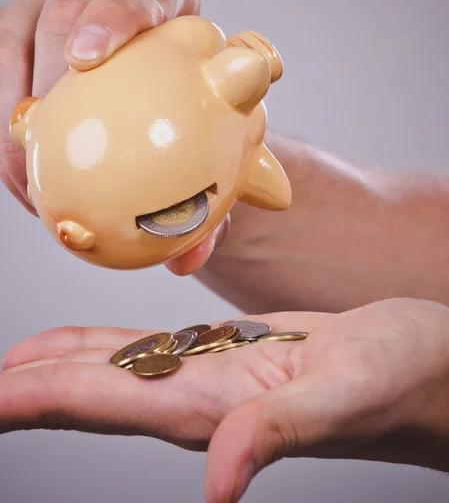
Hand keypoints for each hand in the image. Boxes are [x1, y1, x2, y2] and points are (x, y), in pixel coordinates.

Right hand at [0, 0, 200, 211]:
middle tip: (49, 142)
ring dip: (15, 108)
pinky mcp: (19, 21)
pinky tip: (20, 172)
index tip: (89, 59)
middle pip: (68, 6)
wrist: (157, 80)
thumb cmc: (189, 100)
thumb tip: (187, 259)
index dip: (117, 12)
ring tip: (32, 181)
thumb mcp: (210, 132)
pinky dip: (3, 120)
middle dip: (52, 75)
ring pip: (17, 34)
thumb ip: (210, 192)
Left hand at [2, 298, 448, 501]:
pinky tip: (93, 347)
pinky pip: (159, 350)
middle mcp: (206, 398)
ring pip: (121, 372)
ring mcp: (219, 378)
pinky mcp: (237, 356)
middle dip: (30, 391)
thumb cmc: (403, 378)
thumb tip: (217, 490)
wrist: (429, 366)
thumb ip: (281, 434)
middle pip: (97, 394)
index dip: (41, 401)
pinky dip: (115, 347)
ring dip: (61, 370)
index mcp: (219, 408)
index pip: (108, 403)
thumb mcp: (347, 396)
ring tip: (11, 370)